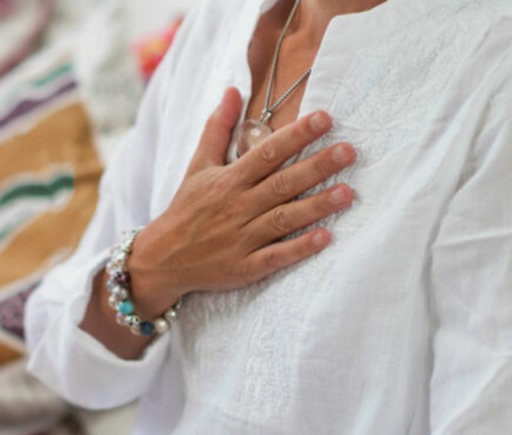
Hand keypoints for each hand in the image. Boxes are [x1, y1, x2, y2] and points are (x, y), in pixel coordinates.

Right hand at [127, 87, 356, 315]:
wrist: (161, 259)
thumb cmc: (186, 209)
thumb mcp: (196, 166)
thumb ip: (218, 128)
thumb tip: (233, 90)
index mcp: (227, 181)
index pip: (266, 153)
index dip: (295, 135)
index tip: (324, 118)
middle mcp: (236, 207)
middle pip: (282, 183)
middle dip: (316, 166)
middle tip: (349, 151)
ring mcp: (241, 239)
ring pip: (284, 219)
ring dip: (316, 206)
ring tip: (348, 192)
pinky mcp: (244, 267)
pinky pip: (275, 257)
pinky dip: (299, 248)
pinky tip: (325, 237)